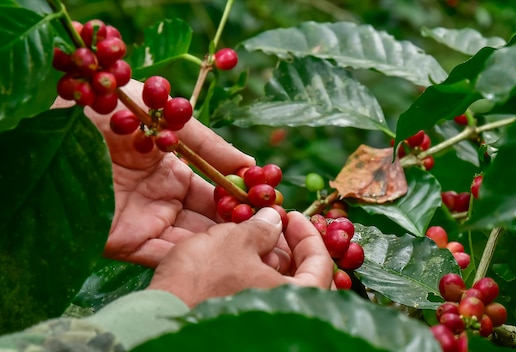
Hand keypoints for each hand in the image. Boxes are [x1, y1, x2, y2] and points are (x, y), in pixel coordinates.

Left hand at [53, 81, 290, 268]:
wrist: (53, 129)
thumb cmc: (107, 111)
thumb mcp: (166, 117)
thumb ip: (208, 143)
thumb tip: (250, 162)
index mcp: (172, 171)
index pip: (216, 191)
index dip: (243, 198)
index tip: (272, 205)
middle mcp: (162, 200)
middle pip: (209, 220)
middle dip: (239, 228)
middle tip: (272, 235)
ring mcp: (145, 221)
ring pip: (192, 241)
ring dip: (221, 247)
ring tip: (255, 251)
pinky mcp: (124, 242)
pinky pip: (163, 255)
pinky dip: (191, 258)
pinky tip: (219, 259)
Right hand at [147, 208, 333, 306]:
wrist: (161, 314)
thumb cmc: (205, 277)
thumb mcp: (235, 240)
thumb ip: (262, 228)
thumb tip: (275, 219)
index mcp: (297, 298)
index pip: (322, 265)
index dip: (309, 235)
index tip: (293, 216)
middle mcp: (286, 314)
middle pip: (303, 277)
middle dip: (289, 245)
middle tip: (274, 223)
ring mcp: (263, 320)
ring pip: (278, 285)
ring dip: (270, 257)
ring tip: (251, 233)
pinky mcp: (241, 322)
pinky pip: (258, 294)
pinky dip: (254, 273)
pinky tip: (237, 255)